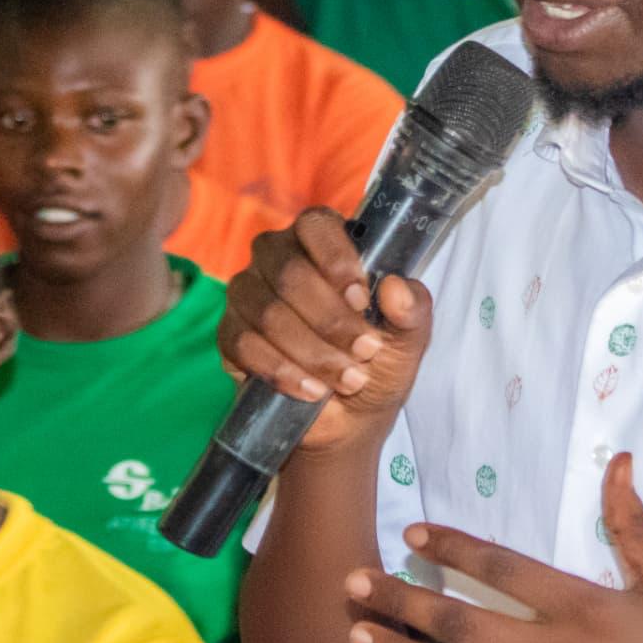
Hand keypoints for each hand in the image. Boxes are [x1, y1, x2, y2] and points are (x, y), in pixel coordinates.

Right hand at [218, 209, 433, 455]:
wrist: (348, 418)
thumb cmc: (376, 362)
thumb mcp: (408, 340)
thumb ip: (412, 310)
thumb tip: (397, 287)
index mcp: (322, 243)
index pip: (315, 224)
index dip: (336, 259)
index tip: (361, 300)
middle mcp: (277, 258)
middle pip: (289, 272)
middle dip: (331, 320)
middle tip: (365, 351)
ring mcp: (248, 294)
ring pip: (267, 312)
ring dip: (312, 352)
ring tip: (347, 379)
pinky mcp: (230, 334)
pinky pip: (244, 344)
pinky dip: (283, 371)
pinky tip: (311, 390)